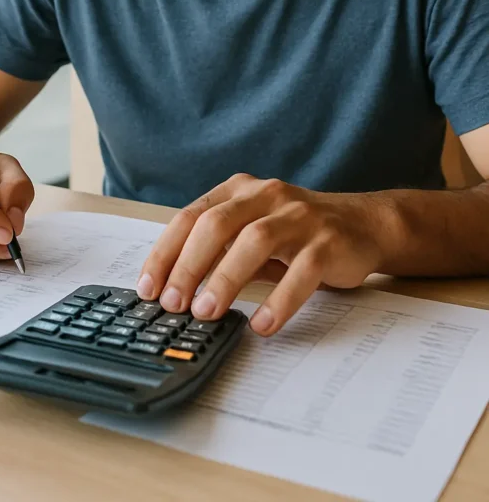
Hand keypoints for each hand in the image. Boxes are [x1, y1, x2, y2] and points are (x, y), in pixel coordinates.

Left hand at [136, 174, 390, 335]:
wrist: (364, 224)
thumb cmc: (296, 233)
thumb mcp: (252, 232)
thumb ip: (218, 252)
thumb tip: (172, 290)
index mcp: (240, 190)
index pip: (192, 216)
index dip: (166, 252)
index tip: (149, 288)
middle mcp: (266, 195)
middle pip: (217, 224)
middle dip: (189, 265)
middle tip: (173, 304)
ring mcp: (300, 215)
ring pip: (255, 241)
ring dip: (225, 279)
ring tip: (207, 313)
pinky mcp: (329, 241)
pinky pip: (301, 270)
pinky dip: (279, 299)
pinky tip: (262, 324)